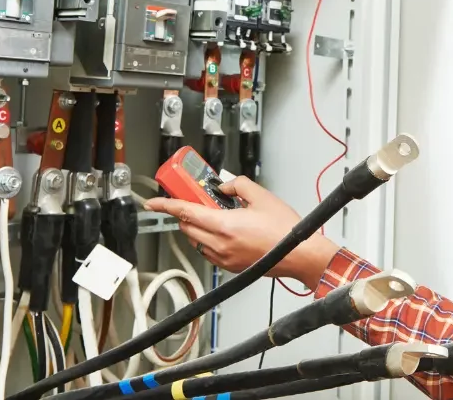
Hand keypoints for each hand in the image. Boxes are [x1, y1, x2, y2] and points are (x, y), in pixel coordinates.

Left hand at [143, 176, 340, 290]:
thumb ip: (237, 185)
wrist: (299, 254)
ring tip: (218, 216)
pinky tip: (227, 232)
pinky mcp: (230, 267)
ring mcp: (224, 258)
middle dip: (187, 213)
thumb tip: (223, 187)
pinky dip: (209, 240)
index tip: (153, 203)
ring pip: (197, 241)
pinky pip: (209, 251)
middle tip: (199, 201)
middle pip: (187, 227)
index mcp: (224, 226)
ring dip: (199, 227)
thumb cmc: (284, 230)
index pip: (185, 213)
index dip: (166, 206)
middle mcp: (219, 245)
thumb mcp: (262, 196)